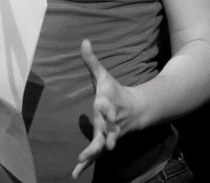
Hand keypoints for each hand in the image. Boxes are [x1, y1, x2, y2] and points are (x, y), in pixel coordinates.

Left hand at [72, 39, 136, 179]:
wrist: (135, 111)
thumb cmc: (115, 92)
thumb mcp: (103, 76)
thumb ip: (92, 61)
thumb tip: (84, 41)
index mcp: (109, 103)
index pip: (108, 103)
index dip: (106, 104)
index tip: (101, 102)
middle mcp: (110, 120)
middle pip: (108, 126)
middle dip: (105, 131)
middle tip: (102, 138)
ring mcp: (108, 134)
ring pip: (102, 144)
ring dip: (94, 151)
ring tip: (83, 159)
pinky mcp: (103, 143)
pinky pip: (95, 155)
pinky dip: (86, 164)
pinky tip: (75, 173)